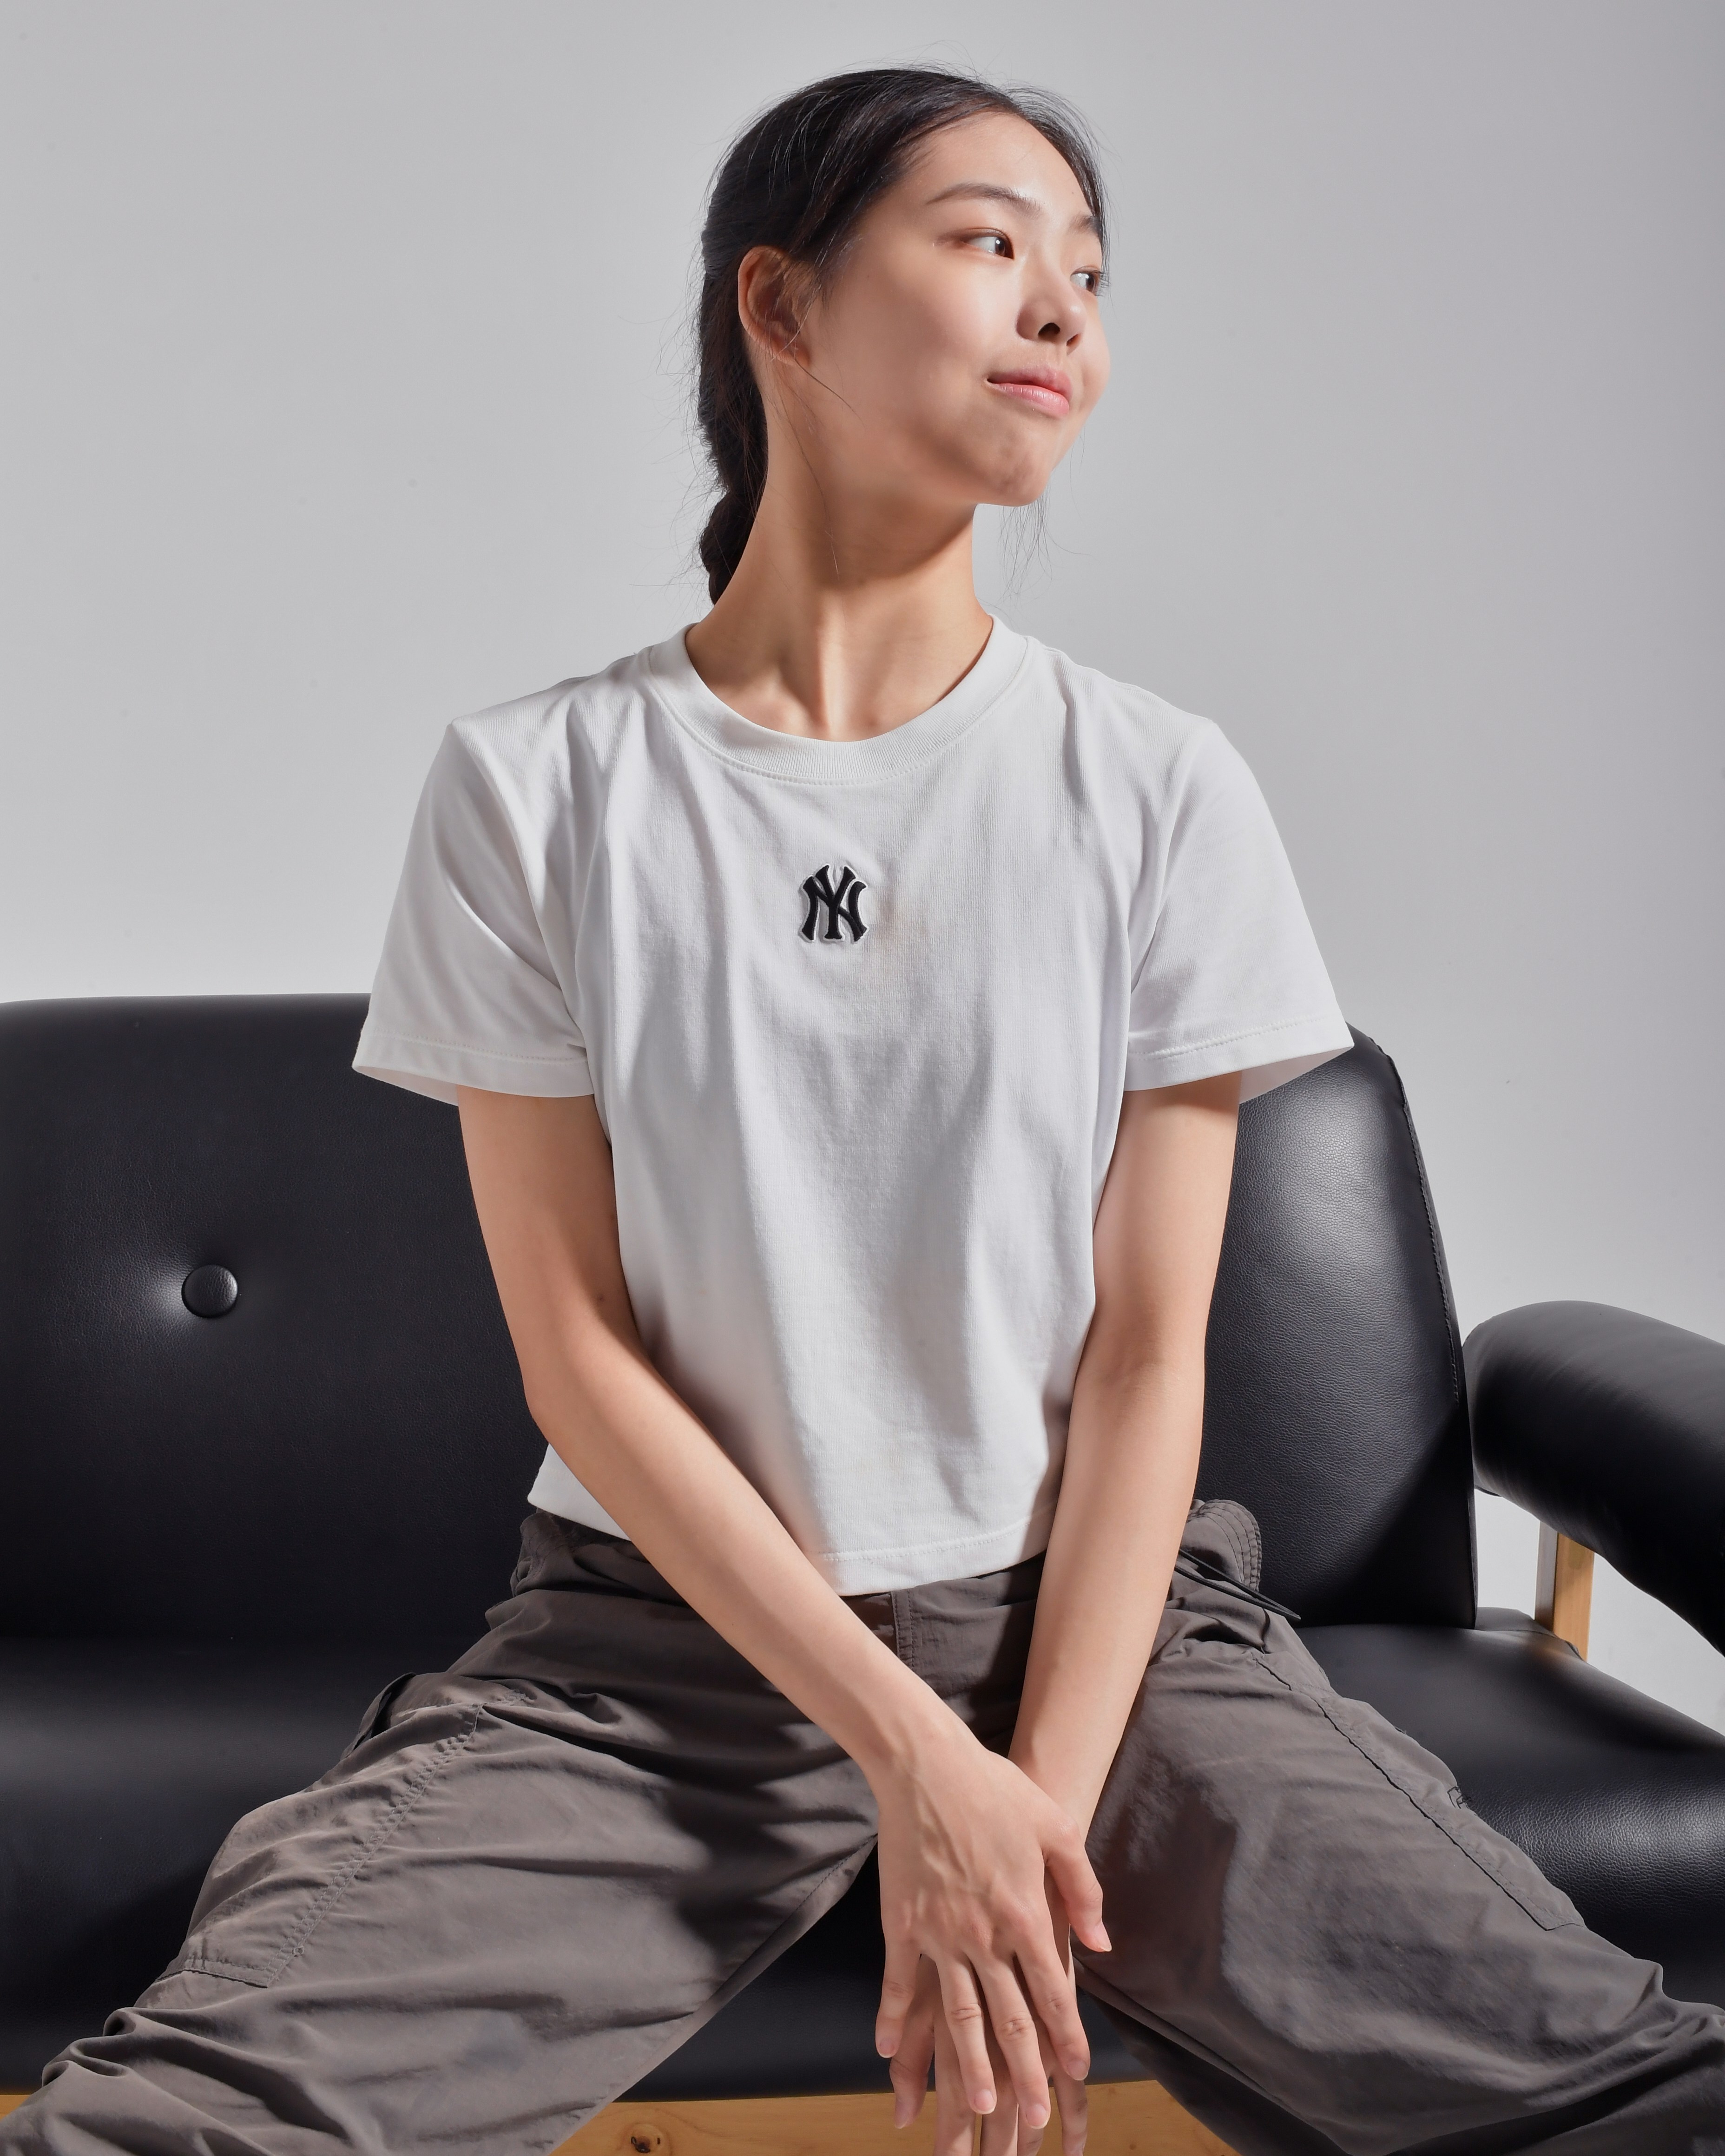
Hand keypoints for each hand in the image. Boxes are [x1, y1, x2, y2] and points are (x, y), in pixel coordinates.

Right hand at [872, 1720, 1108, 2142]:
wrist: (926, 1763)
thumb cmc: (995, 1790)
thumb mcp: (1056, 1829)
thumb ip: (1082, 1890)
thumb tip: (1101, 1944)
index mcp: (1024, 1911)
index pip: (1052, 1989)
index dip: (1067, 2035)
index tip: (1077, 2072)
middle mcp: (983, 1931)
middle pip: (1008, 2015)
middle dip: (1025, 2072)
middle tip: (1035, 2119)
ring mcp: (938, 1930)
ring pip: (956, 2012)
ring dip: (967, 2062)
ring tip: (977, 2104)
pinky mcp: (901, 1920)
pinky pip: (897, 1980)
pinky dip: (892, 2018)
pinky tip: (888, 2052)